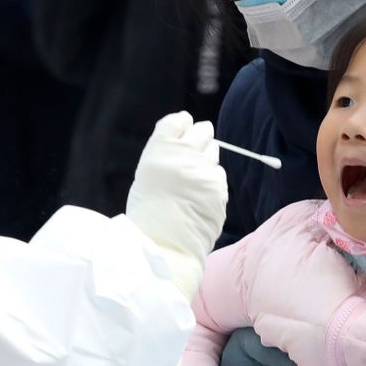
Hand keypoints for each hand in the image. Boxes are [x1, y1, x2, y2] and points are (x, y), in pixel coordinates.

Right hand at [127, 112, 226, 299]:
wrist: (162, 245)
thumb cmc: (149, 212)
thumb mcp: (147, 174)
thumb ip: (166, 152)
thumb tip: (187, 134)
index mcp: (159, 149)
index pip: (179, 120)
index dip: (182, 126)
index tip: (182, 132)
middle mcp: (182, 155)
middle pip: (202, 130)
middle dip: (200, 138)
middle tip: (192, 154)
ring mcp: (203, 170)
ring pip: (214, 151)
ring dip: (206, 160)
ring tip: (191, 182)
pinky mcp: (218, 187)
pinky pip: (218, 174)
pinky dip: (211, 182)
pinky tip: (198, 197)